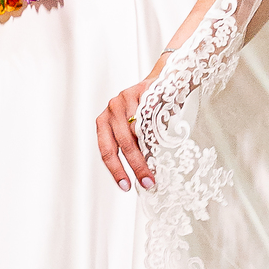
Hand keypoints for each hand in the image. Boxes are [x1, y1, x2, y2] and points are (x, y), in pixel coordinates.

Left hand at [96, 73, 154, 192]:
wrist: (164, 81)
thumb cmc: (148, 112)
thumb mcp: (135, 130)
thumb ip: (134, 147)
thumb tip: (140, 176)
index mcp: (104, 122)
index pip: (106, 150)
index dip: (116, 170)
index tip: (126, 187)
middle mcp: (111, 109)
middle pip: (123, 143)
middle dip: (136, 165)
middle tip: (147, 182)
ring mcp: (125, 98)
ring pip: (137, 131)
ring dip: (149, 151)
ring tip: (157, 165)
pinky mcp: (142, 90)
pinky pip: (149, 116)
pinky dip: (156, 130)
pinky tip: (161, 140)